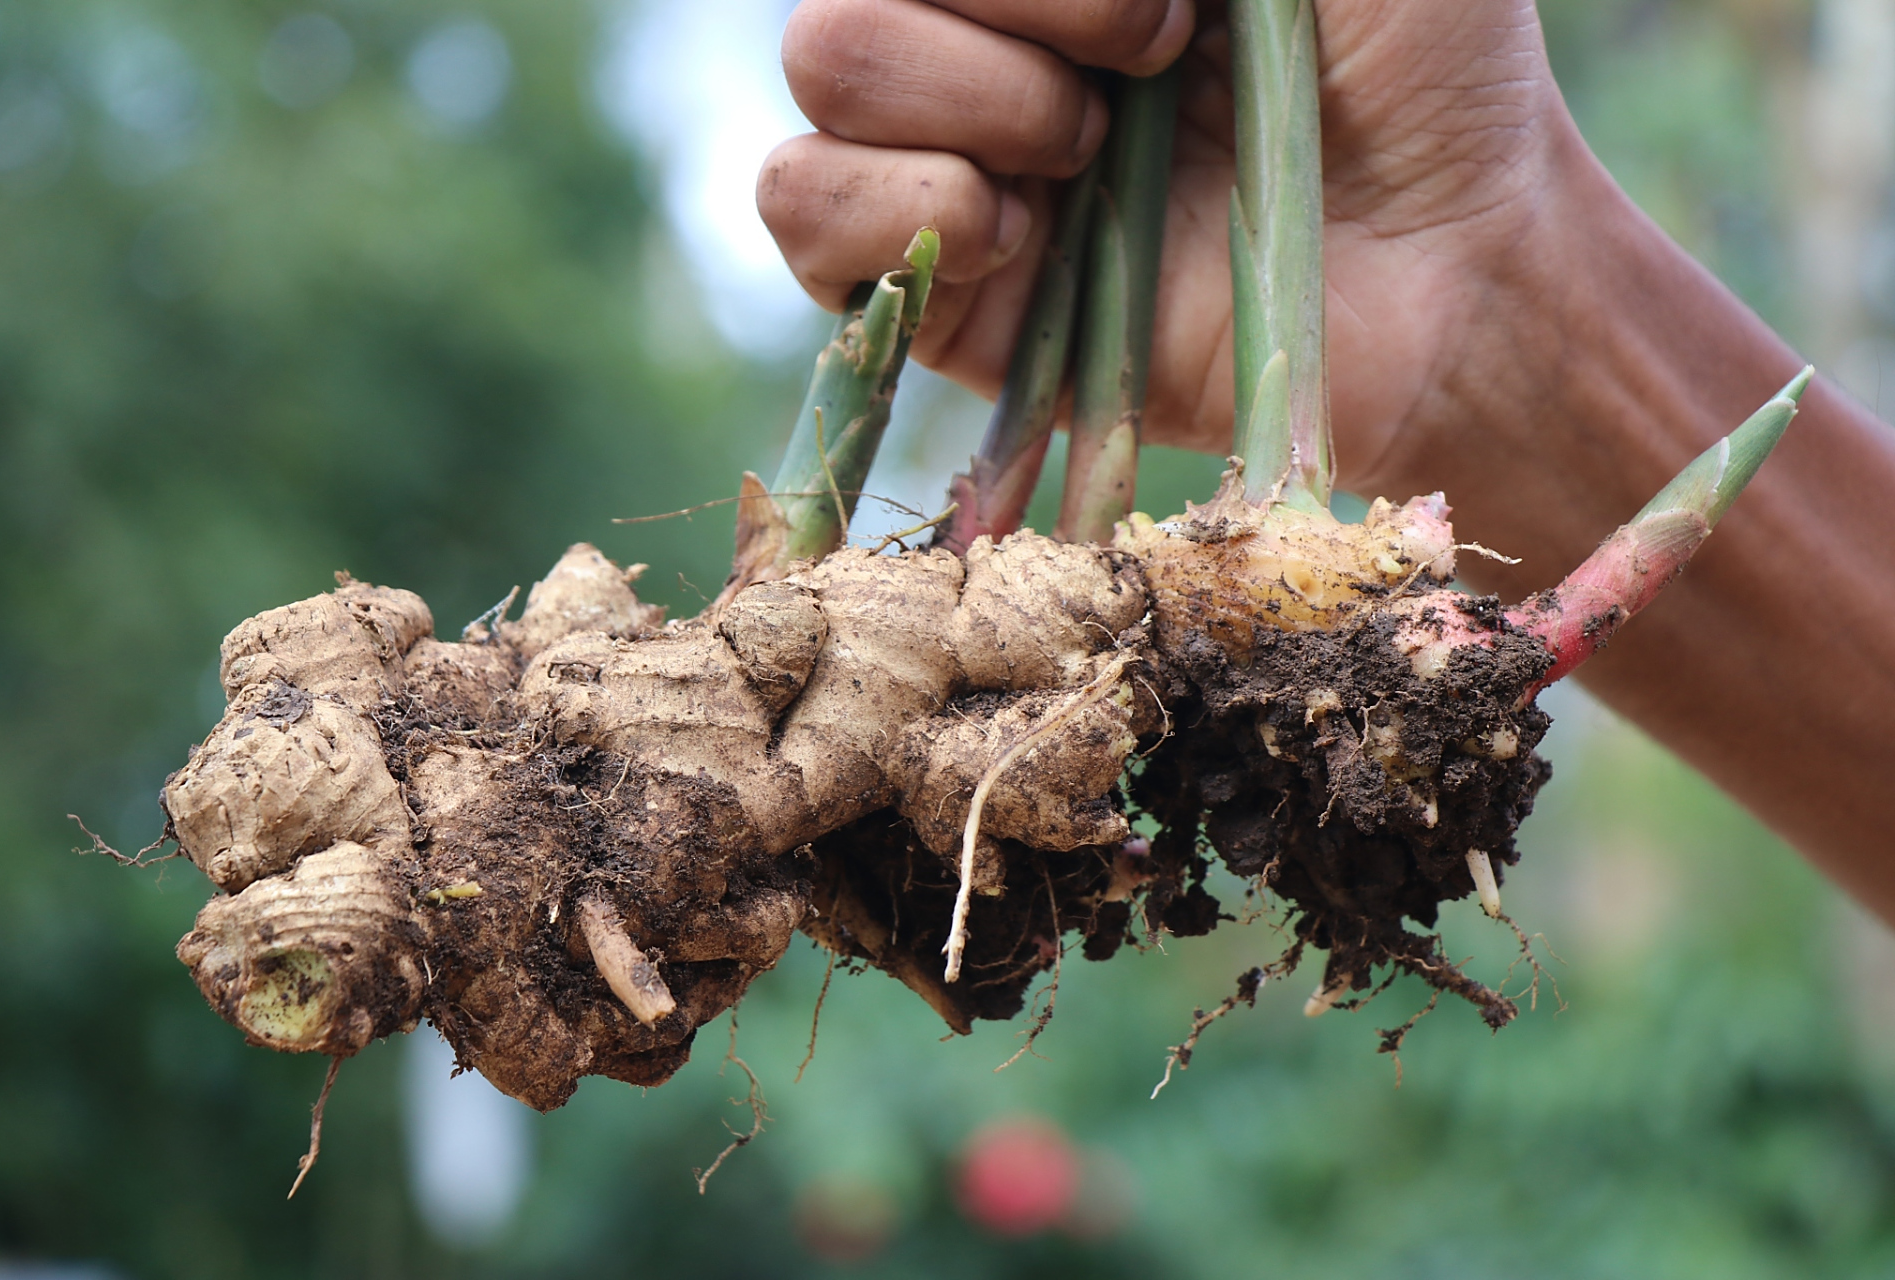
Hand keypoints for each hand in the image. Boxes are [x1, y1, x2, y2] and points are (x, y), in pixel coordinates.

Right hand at [758, 0, 1577, 495]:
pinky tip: (1025, 236)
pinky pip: (804, 210)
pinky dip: (908, 208)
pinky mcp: (938, 291)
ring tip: (1101, 157)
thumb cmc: (1423, 67)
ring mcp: (951, 155)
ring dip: (980, 99)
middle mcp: (988, 31)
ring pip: (825, 63)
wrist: (1451, 275)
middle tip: (1157, 54)